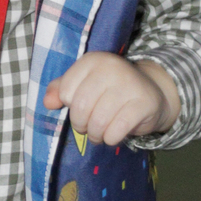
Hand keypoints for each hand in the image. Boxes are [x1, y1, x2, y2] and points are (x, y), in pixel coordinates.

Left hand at [43, 53, 179, 146]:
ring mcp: (129, 84)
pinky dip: (111, 139)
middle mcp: (111, 67)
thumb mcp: (83, 85)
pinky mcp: (143, 103)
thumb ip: (60, 90)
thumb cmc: (110, 91)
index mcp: (92, 60)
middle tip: (88, 126)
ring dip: (95, 135)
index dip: (69, 106)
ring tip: (100, 133)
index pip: (65, 92)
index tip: (81, 106)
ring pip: (98, 123)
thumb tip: (48, 102)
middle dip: (80, 125)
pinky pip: (116, 131)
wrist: (151, 93)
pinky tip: (114, 134)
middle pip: (80, 108)